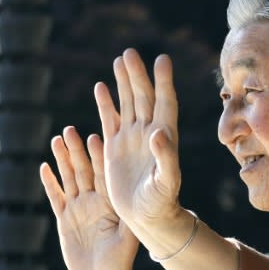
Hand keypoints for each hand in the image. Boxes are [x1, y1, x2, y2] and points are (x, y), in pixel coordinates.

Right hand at [40, 126, 139, 269]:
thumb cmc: (122, 262)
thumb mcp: (128, 239)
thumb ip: (130, 220)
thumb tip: (138, 204)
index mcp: (112, 202)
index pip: (106, 174)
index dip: (100, 156)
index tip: (97, 135)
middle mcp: (96, 202)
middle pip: (85, 171)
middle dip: (78, 151)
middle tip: (71, 130)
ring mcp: (79, 210)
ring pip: (69, 180)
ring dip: (63, 161)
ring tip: (57, 140)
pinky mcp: (65, 221)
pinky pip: (56, 198)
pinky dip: (50, 184)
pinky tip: (44, 167)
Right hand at [95, 48, 181, 230]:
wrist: (149, 217)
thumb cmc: (162, 201)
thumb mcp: (167, 180)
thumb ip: (166, 157)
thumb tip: (158, 133)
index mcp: (165, 137)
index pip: (165, 103)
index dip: (163, 82)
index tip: (162, 60)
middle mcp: (150, 133)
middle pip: (144, 97)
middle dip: (138, 75)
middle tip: (131, 53)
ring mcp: (132, 139)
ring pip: (128, 104)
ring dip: (125, 83)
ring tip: (121, 60)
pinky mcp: (116, 148)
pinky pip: (111, 120)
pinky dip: (107, 104)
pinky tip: (101, 87)